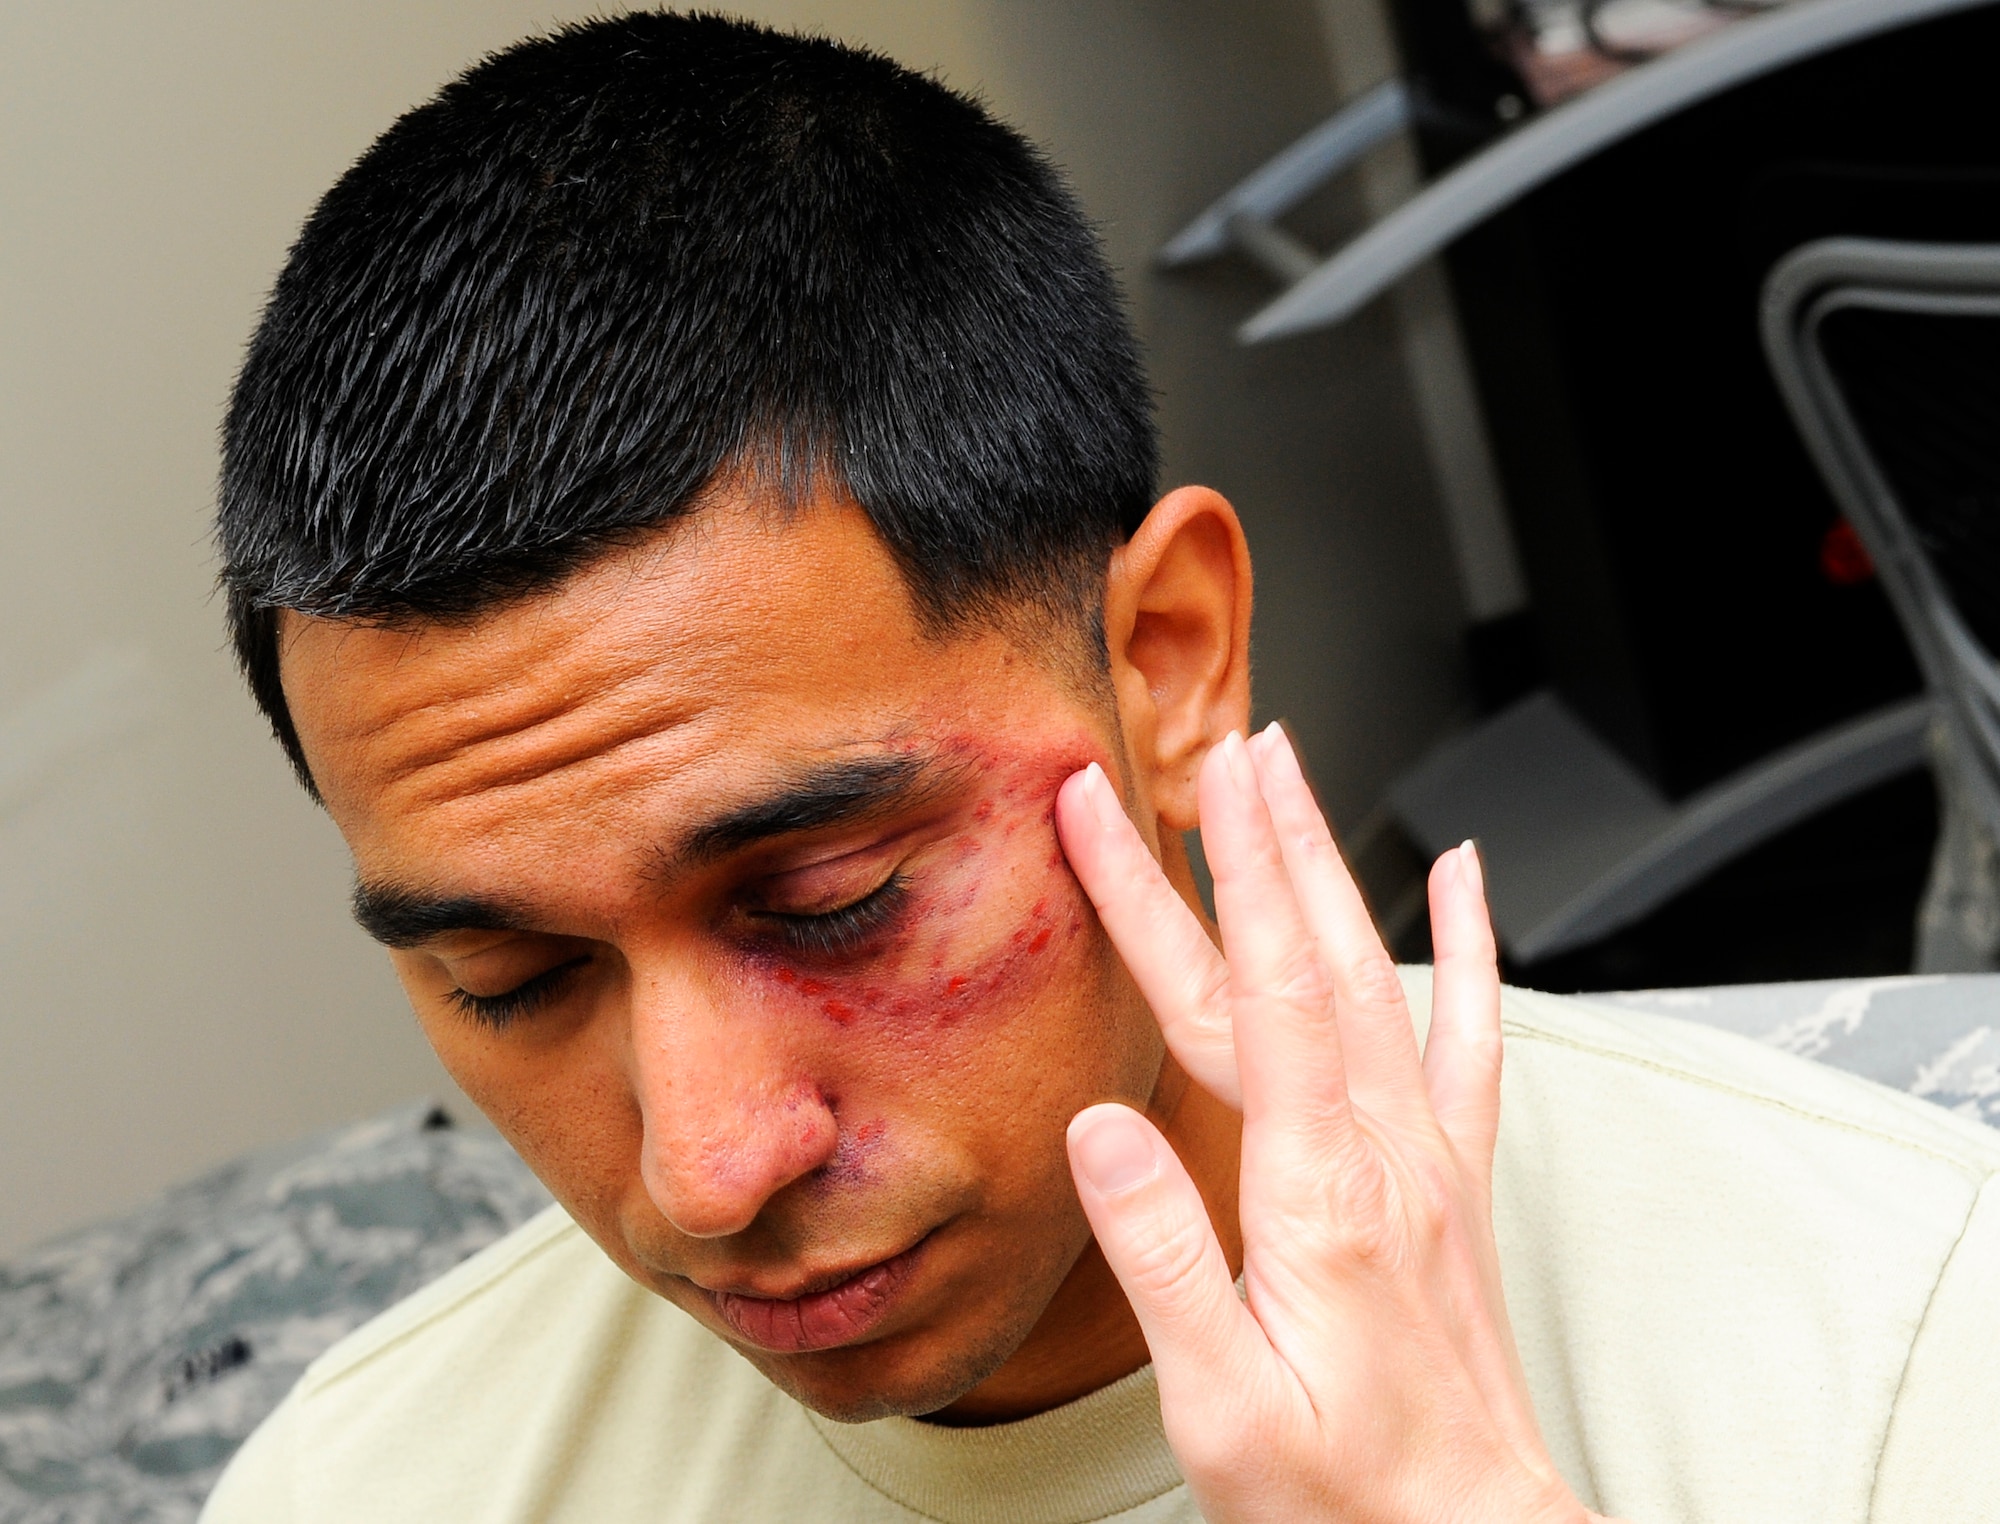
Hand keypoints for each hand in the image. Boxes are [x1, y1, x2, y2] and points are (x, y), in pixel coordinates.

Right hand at [1054, 724, 1607, 1523]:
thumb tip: (1101, 1130)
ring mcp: (1425, 1156)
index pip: (1256, 998)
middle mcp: (1382, 1153)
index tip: (1180, 789)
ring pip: (1374, 973)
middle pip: (1308, 960)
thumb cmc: (1340, 1490)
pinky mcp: (1450, 1175)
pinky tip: (1461, 877)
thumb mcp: (1223, 1403)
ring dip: (1330, 865)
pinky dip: (1469, 945)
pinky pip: (1469, 1036)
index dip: (1212, 883)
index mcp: (1317, 1196)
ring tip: (1295, 776)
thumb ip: (1165, 1260)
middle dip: (1260, 841)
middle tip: (1223, 742)